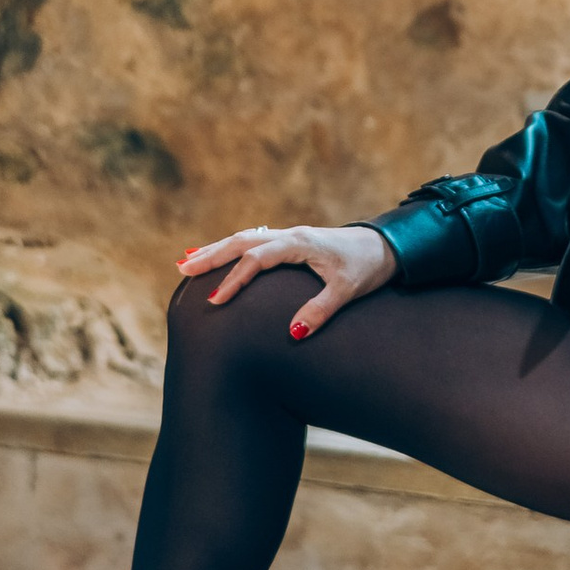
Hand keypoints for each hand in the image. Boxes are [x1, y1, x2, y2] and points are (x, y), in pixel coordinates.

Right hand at [176, 221, 396, 338]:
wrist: (387, 246)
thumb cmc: (367, 267)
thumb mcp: (348, 291)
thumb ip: (320, 311)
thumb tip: (293, 334)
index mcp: (300, 243)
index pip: (257, 258)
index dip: (235, 279)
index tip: (216, 300)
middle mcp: (290, 235)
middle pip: (242, 241)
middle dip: (212, 256)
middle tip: (182, 269)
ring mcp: (289, 236)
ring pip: (245, 238)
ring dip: (217, 249)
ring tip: (188, 261)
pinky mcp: (292, 242)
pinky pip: (254, 241)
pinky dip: (233, 248)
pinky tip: (219, 256)